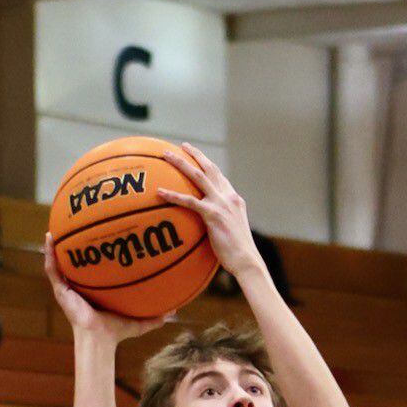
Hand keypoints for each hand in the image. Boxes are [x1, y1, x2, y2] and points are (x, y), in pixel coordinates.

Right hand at [44, 234, 167, 342]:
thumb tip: (175, 308)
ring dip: (57, 244)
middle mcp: (80, 287)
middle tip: (78, 224)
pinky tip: (50, 237)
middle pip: (75, 261)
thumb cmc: (117, 333)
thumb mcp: (139, 321)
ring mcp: (68, 288)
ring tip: (57, 225)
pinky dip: (49, 253)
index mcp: (94, 290)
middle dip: (74, 244)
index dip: (94, 253)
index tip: (100, 234)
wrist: (100, 340)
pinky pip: (52, 269)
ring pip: (60, 262)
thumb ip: (156, 315)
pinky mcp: (61, 290)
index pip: (93, 268)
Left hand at [159, 144, 262, 278]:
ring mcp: (221, 204)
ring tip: (165, 156)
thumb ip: (223, 223)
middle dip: (195, 154)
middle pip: (209, 168)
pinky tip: (160, 192)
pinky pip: (189, 201)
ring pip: (198, 176)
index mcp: (234, 199)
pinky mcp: (212, 214)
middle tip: (181, 146)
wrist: (246, 260)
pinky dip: (173, 195)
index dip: (207, 164)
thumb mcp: (232, 233)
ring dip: (180, 163)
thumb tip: (210, 229)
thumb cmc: (239, 254)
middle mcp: (228, 197)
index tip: (197, 156)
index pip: (219, 176)